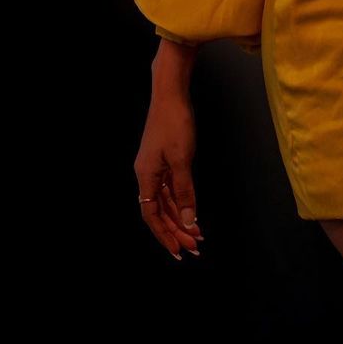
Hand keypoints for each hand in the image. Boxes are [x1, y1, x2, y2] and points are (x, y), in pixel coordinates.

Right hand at [134, 92, 203, 260]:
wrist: (171, 93)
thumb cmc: (175, 123)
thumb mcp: (182, 159)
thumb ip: (184, 191)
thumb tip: (188, 220)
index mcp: (145, 176)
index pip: (151, 216)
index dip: (164, 234)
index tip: (178, 250)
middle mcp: (146, 174)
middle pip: (159, 211)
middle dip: (176, 230)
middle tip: (194, 247)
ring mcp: (154, 166)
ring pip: (165, 200)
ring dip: (179, 217)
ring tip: (197, 235)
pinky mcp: (163, 158)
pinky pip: (169, 187)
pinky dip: (180, 200)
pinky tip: (190, 210)